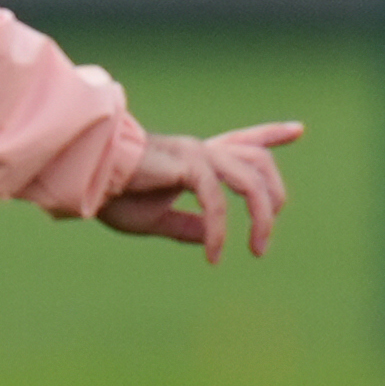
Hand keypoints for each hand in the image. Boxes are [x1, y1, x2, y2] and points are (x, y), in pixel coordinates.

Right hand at [95, 119, 303, 261]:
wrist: (85, 179)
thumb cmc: (112, 195)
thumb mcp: (156, 219)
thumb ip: (187, 225)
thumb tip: (210, 236)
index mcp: (194, 158)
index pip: (242, 142)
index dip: (271, 135)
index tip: (299, 130)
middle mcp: (200, 150)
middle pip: (257, 160)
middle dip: (274, 195)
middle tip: (263, 239)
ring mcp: (196, 153)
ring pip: (250, 179)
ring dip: (260, 217)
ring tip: (256, 250)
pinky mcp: (187, 165)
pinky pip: (216, 201)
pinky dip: (220, 231)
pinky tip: (214, 255)